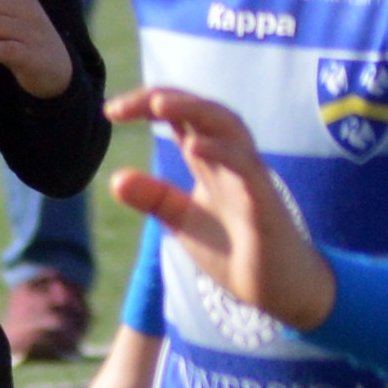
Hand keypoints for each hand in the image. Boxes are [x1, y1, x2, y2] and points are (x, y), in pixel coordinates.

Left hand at [106, 85, 335, 333]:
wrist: (278, 288)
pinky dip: (222, 152)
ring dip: (195, 110)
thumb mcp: (181, 221)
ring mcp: (249, 177)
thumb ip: (153, 198)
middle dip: (163, 99)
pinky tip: (193, 146)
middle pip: (202, 112)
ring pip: (229, 127)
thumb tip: (114, 177)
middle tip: (119, 106)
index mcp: (210, 161)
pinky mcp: (265, 200)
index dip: (148, 106)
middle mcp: (231, 159)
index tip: (110, 110)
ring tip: (159, 104)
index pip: (181, 118)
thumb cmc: (235, 249)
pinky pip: (247, 166)